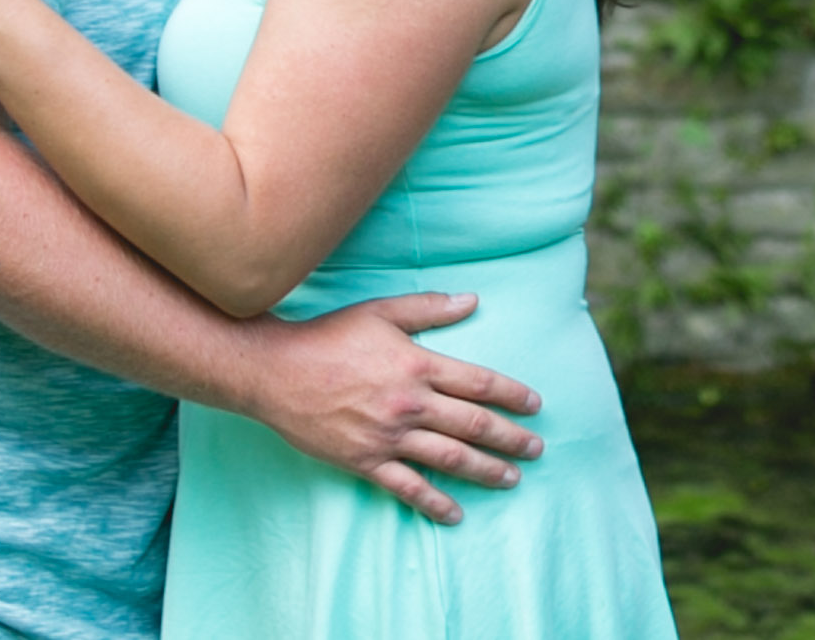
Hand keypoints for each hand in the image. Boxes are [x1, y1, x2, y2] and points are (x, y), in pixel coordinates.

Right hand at [238, 293, 543, 525]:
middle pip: (473, 424)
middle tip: (537, 448)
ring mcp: (389, 437)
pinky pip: (410, 488)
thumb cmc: (329, 335)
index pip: (479, 382)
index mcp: (416, 364)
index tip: (535, 405)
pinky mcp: (367, 461)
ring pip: (451, 459)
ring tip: (512, 478)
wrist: (277, 370)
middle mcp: (409, 404)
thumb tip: (472, 300)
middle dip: (511, 438)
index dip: (512, 395)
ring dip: (487, 470)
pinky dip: (436, 503)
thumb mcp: (380, 311)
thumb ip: (428, 308)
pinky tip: (456, 514)